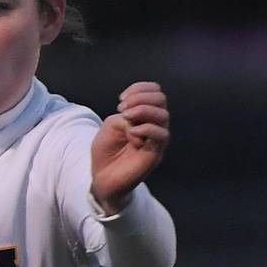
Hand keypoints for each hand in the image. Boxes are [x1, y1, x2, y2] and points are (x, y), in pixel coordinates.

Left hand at [90, 81, 169, 213]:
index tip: (120, 99)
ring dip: (142, 111)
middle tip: (122, 109)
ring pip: (163, 115)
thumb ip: (125, 115)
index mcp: (144, 115)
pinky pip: (161, 135)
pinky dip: (146, 129)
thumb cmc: (106, 152)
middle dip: (140, 98)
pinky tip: (132, 133)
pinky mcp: (156, 153)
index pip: (154, 92)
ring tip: (126, 118)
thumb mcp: (110, 125)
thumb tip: (139, 119)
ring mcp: (156, 139)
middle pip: (161, 99)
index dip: (139, 89)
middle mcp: (153, 125)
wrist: (103, 177)